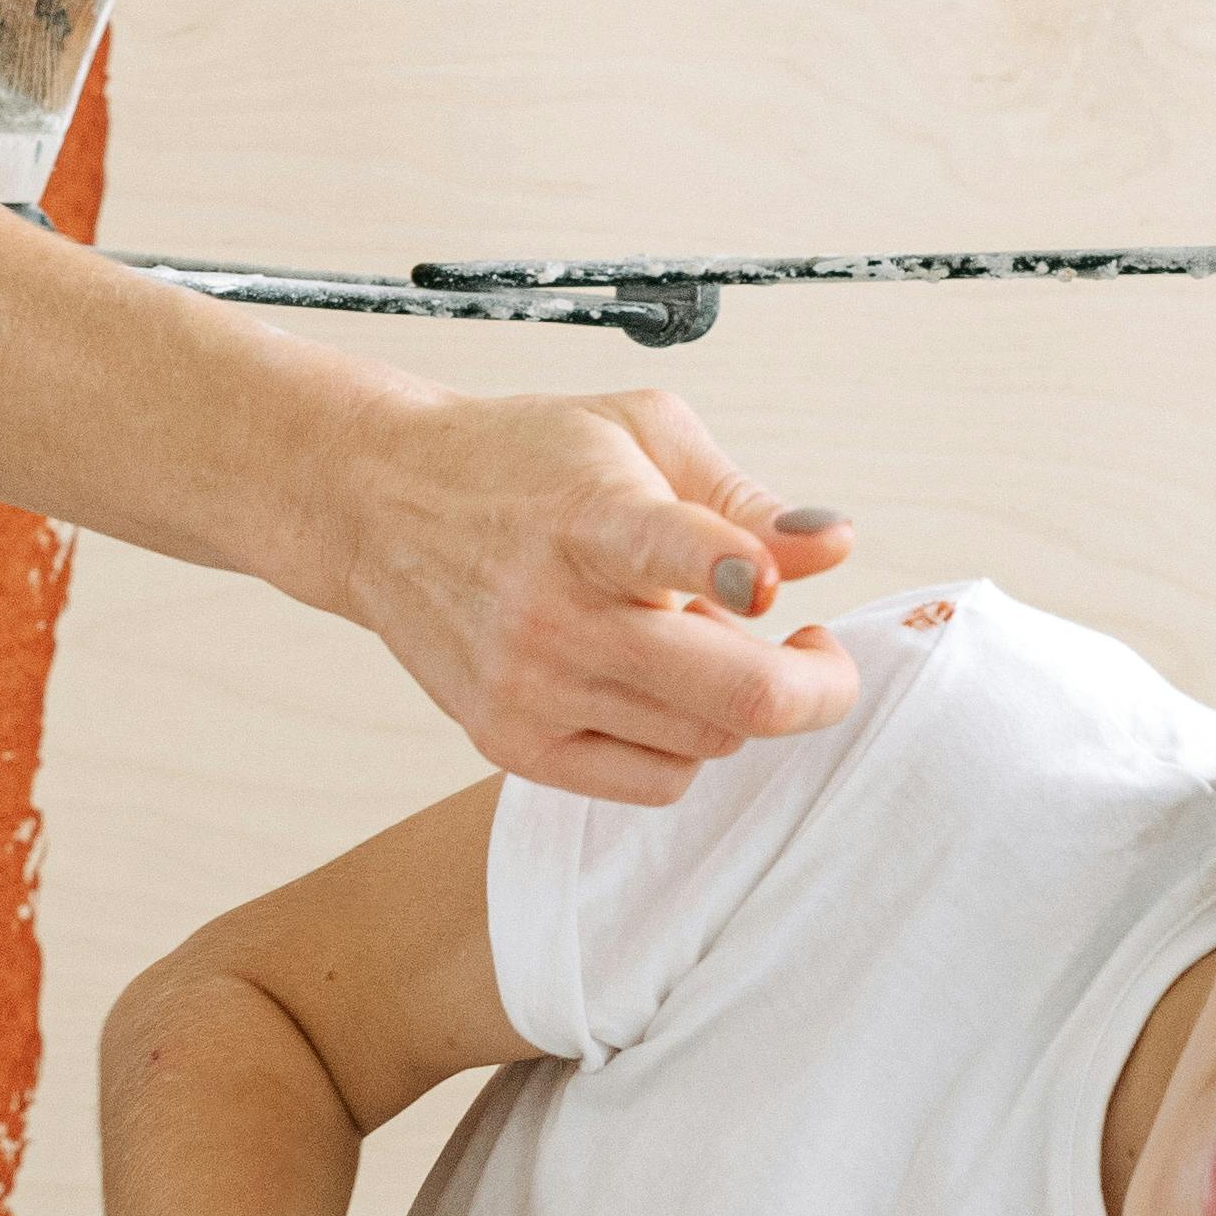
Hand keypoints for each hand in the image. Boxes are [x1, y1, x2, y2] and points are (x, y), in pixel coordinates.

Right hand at [329, 389, 852, 799]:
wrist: (380, 506)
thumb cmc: (525, 461)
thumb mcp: (639, 432)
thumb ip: (742, 497)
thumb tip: (834, 547)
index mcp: (589, 516)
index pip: (663, 549)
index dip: (730, 569)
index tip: (764, 586)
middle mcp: (555, 613)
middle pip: (731, 694)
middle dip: (817, 685)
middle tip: (817, 650)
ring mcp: (530, 690)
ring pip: (709, 741)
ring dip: (739, 703)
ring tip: (707, 643)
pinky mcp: (510, 743)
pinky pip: (658, 782)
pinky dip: (687, 744)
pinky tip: (661, 687)